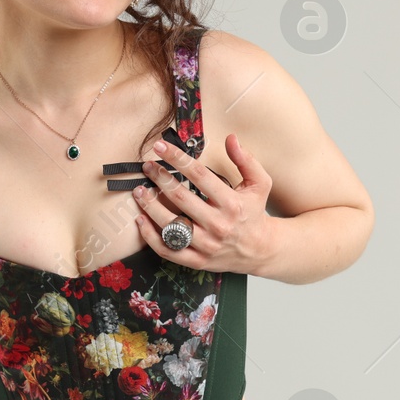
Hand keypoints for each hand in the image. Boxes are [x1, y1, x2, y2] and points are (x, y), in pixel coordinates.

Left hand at [131, 132, 274, 274]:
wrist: (259, 250)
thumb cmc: (254, 213)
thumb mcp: (259, 184)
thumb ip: (246, 160)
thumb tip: (231, 138)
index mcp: (231, 204)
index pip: (199, 175)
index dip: (177, 158)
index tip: (161, 146)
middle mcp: (218, 225)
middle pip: (180, 197)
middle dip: (159, 177)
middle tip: (148, 166)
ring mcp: (206, 245)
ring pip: (170, 224)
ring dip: (150, 205)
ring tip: (139, 190)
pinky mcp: (197, 260)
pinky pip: (167, 250)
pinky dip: (150, 236)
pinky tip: (140, 219)